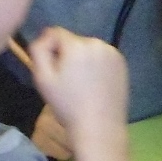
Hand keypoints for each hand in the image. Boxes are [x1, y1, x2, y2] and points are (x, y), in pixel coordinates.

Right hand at [26, 28, 131, 160]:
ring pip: (88, 49)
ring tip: (82, 84)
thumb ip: (39, 50)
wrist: (99, 127)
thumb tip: (44, 36)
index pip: (56, 33)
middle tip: (66, 80)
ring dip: (82, 59)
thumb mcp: (42, 78)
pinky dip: (97, 65)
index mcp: (77, 45)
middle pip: (73, 41)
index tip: (52, 70)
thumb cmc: (67, 105)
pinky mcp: (122, 63)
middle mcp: (97, 43)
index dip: (49, 49)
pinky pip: (102, 57)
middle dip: (67, 55)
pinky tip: (95, 85)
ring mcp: (112, 53)